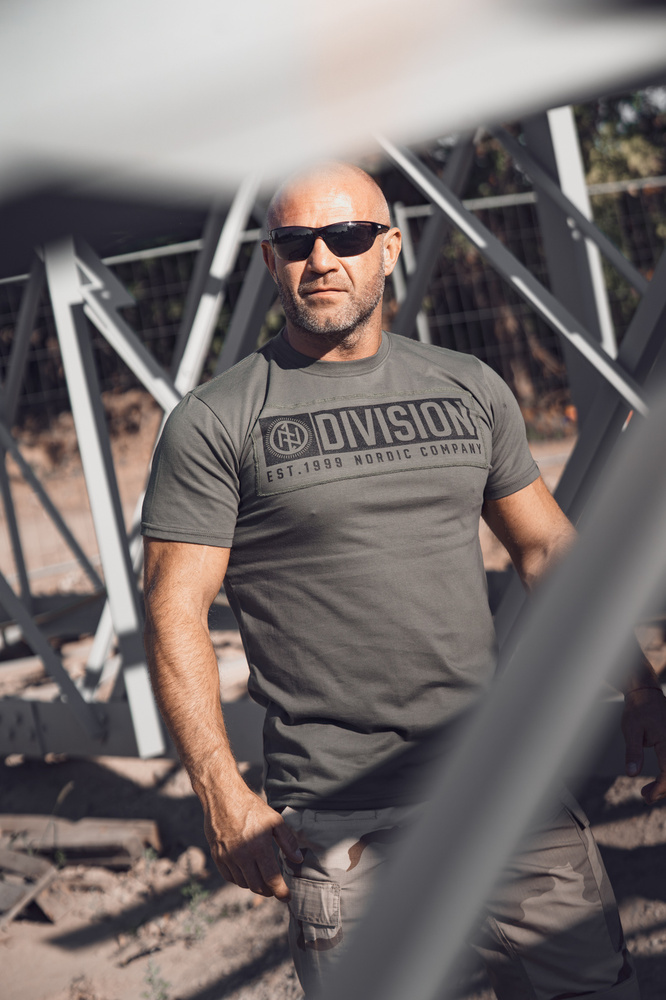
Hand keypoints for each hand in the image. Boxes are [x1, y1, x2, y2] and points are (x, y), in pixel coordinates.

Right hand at [202, 784, 302, 898]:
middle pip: (257, 886)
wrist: (223, 797)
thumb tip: (298, 859)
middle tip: (275, 889)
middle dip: (269, 891)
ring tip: (262, 880)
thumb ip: (287, 841)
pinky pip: (230, 877)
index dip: (281, 892)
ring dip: (255, 886)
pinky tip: (247, 874)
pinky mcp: (217, 857)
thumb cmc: (251, 807)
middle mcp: (242, 855)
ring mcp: (227, 857)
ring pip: (243, 883)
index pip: (272, 879)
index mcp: (259, 847)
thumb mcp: (274, 820)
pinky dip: (240, 880)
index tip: (287, 897)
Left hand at [621, 687, 665, 803]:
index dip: (660, 787)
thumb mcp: (631, 730)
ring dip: (665, 783)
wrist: (647, 694)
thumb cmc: (638, 709)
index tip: (648, 797)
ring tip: (648, 792)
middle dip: (663, 788)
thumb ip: (633, 752)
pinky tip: (657, 782)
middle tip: (645, 796)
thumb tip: (631, 774)